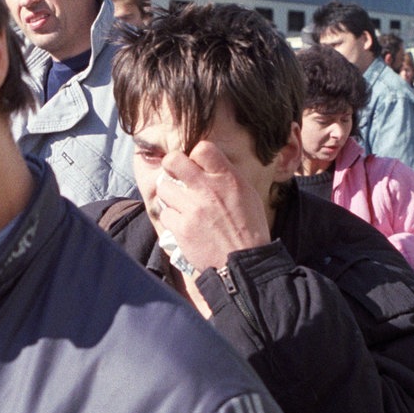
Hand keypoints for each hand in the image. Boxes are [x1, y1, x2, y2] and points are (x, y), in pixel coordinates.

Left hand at [152, 141, 273, 271]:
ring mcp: (192, 209)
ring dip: (171, 195)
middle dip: (171, 166)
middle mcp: (208, 189)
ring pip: (164, 188)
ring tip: (181, 204)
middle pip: (173, 160)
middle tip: (176, 176)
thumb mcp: (247, 194)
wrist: (244, 264)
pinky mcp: (181, 228)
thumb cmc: (249, 229)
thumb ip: (226, 177)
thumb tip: (207, 166)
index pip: (202, 148)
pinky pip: (165, 213)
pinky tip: (184, 224)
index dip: (195, 155)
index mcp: (227, 178)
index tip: (196, 165)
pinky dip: (172, 218)